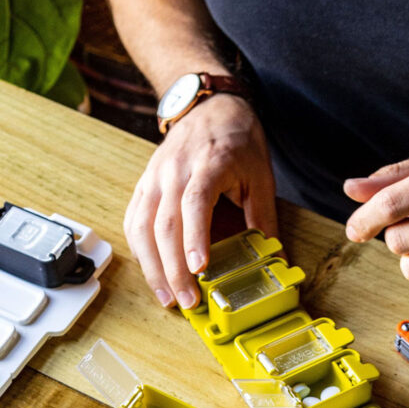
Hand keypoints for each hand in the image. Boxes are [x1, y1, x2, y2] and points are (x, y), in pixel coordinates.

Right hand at [124, 94, 277, 308]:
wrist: (208, 106)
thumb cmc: (237, 140)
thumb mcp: (261, 175)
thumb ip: (264, 217)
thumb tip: (275, 259)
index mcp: (209, 163)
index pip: (195, 202)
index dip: (195, 237)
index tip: (199, 268)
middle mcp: (174, 170)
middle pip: (165, 224)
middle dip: (174, 269)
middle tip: (187, 301)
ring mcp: (154, 178)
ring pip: (143, 228)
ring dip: (153, 268)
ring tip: (167, 298)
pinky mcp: (143, 185)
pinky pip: (133, 222)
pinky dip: (140, 252)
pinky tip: (152, 274)